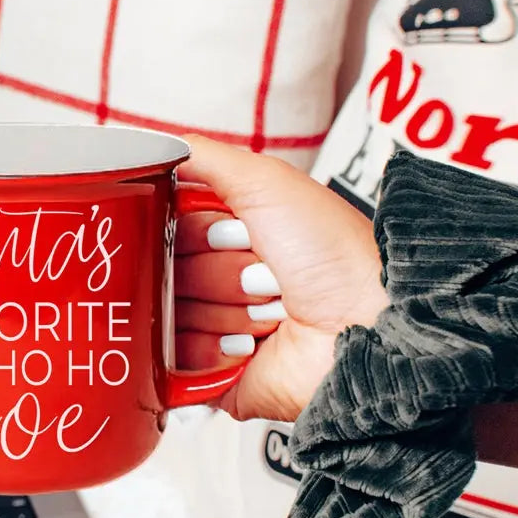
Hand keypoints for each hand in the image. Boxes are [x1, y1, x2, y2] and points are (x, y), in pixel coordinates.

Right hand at [174, 138, 388, 422]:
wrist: (368, 328)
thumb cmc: (336, 255)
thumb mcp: (268, 182)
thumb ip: (203, 157)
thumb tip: (150, 143)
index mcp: (229, 233)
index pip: (166, 224)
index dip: (187, 227)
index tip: (224, 230)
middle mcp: (220, 279)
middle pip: (166, 269)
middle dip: (210, 270)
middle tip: (260, 271)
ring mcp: (215, 327)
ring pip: (169, 314)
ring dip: (221, 310)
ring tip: (269, 311)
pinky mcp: (213, 375)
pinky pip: (174, 360)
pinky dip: (210, 351)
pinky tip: (250, 345)